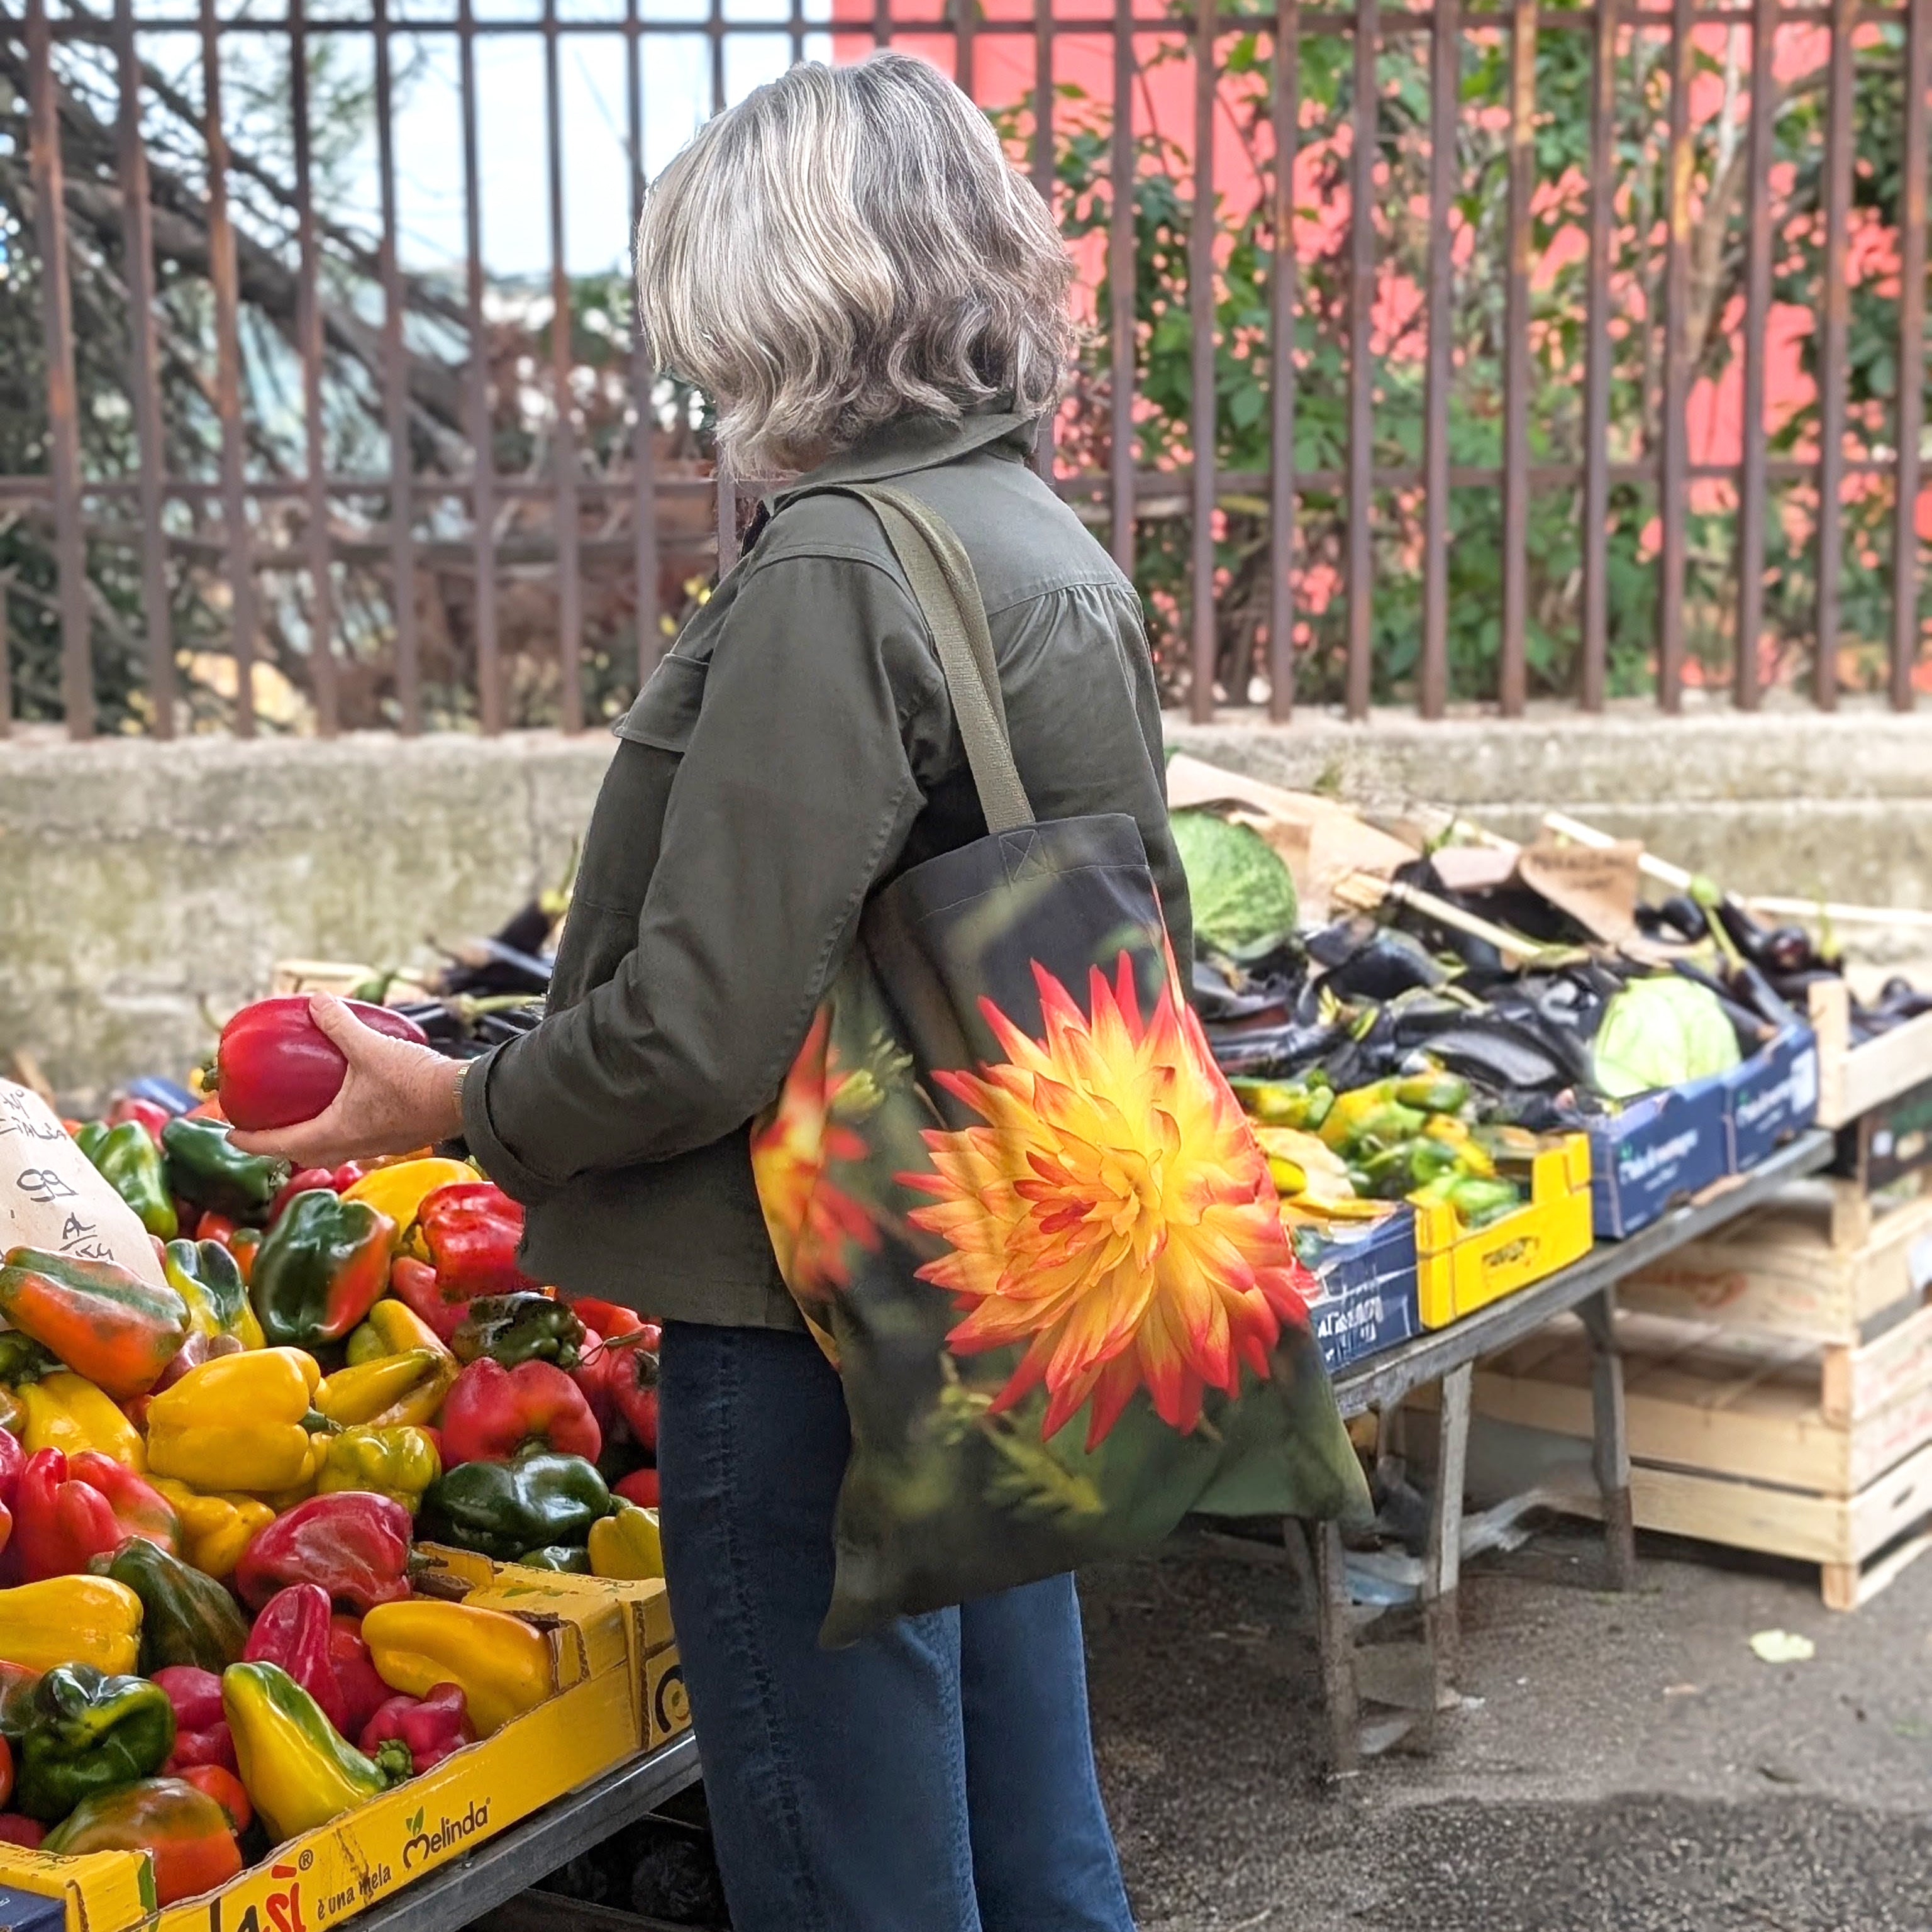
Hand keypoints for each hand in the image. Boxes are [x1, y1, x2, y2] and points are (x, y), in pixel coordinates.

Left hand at [229, 994, 466, 1169]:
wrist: (462, 1100)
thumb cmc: (414, 1083)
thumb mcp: (371, 1048)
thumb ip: (340, 1025)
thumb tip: (316, 1001)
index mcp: (333, 1133)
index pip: (276, 1145)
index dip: (248, 1140)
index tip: (229, 1133)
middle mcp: (349, 1146)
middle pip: (300, 1153)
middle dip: (277, 1142)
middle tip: (262, 1125)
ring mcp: (373, 1146)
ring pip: (328, 1150)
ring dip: (309, 1138)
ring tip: (302, 1116)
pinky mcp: (393, 1140)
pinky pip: (352, 1142)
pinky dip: (337, 1130)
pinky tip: (347, 1107)